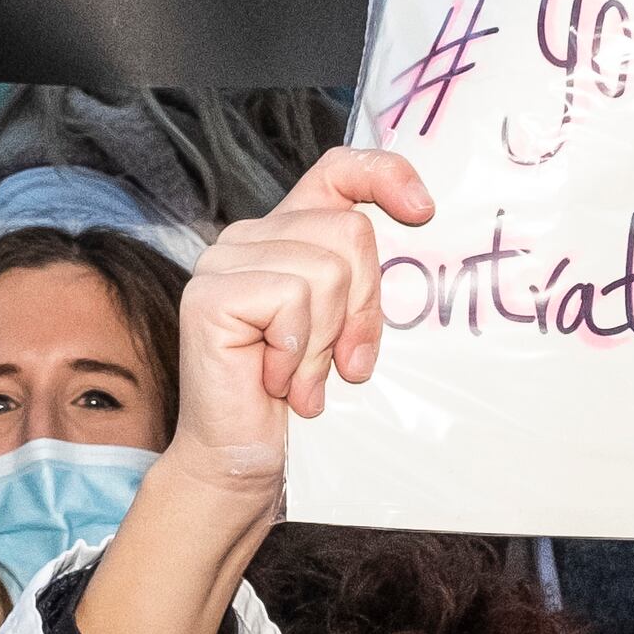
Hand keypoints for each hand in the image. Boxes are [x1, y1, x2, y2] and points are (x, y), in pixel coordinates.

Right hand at [74, 147, 431, 633]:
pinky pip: (291, 298)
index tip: (423, 213)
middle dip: (362, 306)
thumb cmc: (298, 401)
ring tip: (302, 380)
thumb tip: (417, 237)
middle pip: (348, 231)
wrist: (243, 462)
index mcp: (286, 236)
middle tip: (341, 363)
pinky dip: (297, 352)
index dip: (384, 175)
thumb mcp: (346, 331)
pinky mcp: (210, 294)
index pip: (337, 171)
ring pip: (327, 268)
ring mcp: (223, 261)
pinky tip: (277, 382)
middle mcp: (250, 237)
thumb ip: (364, 283)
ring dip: (326, 341)